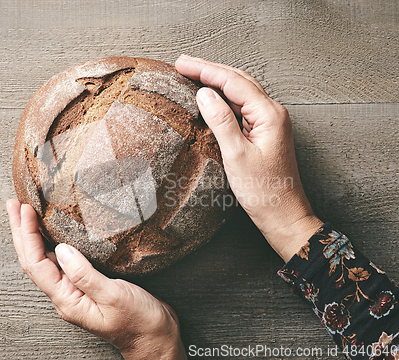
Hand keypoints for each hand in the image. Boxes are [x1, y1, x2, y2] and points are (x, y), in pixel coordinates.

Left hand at [7, 199, 186, 359]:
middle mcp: (66, 295)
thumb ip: (85, 275)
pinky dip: (52, 242)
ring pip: (45, 259)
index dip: (28, 235)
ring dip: (32, 236)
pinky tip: (52, 232)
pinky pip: (61, 260)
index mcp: (68, 300)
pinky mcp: (87, 284)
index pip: (36, 263)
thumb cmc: (139, 322)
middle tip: (13, 204)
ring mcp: (75, 290)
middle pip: (33, 260)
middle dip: (21, 232)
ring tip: (24, 214)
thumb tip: (61, 250)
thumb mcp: (113, 296)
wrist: (155, 337)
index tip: (25, 210)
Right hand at [175, 55, 322, 261]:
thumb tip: (204, 94)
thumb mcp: (236, 155)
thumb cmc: (265, 191)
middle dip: (209, 70)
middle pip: (238, 81)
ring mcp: (269, 122)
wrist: (283, 214)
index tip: (182, 64)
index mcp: (269, 115)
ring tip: (192, 74)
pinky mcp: (264, 133)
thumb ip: (221, 121)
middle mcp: (273, 113)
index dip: (205, 70)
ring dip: (216, 82)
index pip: (233, 82)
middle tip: (182, 64)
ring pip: (240, 92)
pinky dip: (223, 99)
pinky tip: (210, 99)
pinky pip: (241, 108)